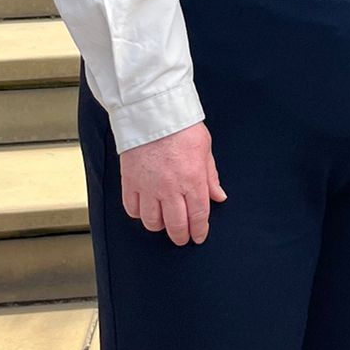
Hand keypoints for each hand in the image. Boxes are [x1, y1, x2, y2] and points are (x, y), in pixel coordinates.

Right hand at [120, 122, 226, 244]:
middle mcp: (170, 188)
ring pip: (152, 222)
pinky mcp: (130, 182)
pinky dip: (138, 214)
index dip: (199, 230)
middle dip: (181, 236)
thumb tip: (219, 196)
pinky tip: (145, 209)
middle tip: (182, 238)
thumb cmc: (181, 126)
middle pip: (175, 225)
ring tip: (163, 223)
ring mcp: (148, 187)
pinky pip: (132, 209)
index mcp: (193, 179)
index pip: (198, 216)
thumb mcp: (205, 148)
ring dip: (159, 226)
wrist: (153, 112)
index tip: (199, 236)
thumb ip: (211, 176)